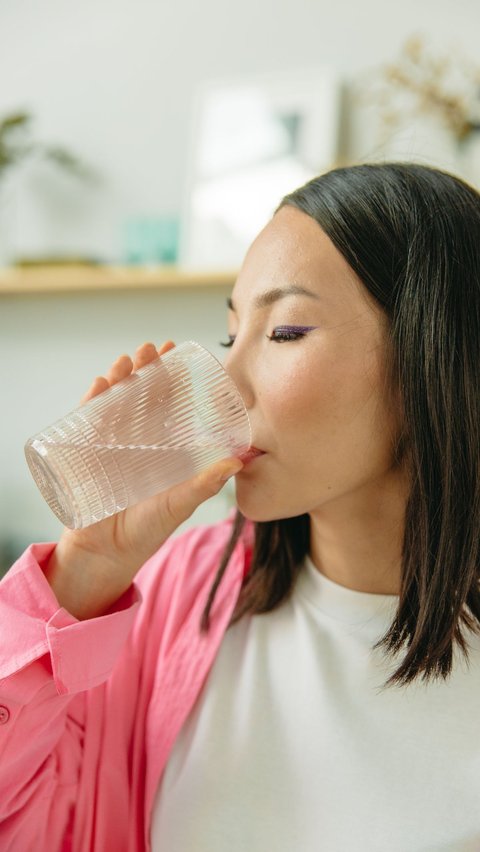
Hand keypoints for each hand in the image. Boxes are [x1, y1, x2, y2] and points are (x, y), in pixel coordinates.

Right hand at [44, 341, 243, 618]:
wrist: (107, 555)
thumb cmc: (147, 531)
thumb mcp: (180, 504)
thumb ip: (205, 485)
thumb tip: (236, 461)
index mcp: (159, 445)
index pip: (164, 402)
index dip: (169, 376)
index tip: (175, 352)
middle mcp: (134, 439)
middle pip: (138, 394)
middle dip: (143, 368)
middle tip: (150, 349)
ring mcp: (107, 444)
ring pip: (112, 401)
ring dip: (118, 378)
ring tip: (127, 361)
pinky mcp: (83, 454)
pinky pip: (85, 422)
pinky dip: (90, 401)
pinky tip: (98, 385)